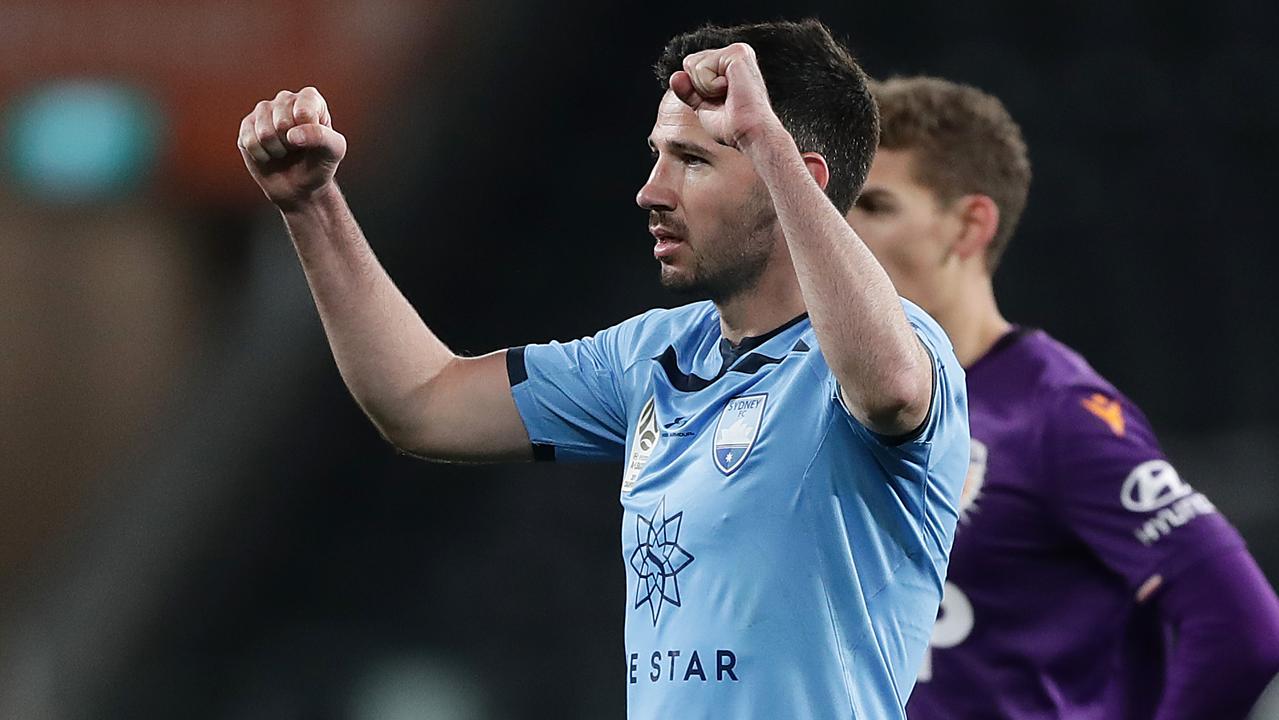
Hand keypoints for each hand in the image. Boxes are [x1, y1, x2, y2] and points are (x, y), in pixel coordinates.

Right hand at [237, 87, 346, 210]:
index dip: (308, 133)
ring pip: (264, 132)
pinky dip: (262, 155)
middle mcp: (285, 99)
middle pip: (282, 122)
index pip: (304, 112)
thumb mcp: (334, 150)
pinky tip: (269, 154)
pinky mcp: (247, 125)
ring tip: (285, 151)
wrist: (300, 187)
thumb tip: (291, 134)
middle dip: (291, 144)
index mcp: (310, 99)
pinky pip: (249, 141)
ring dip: (277, 150)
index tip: (314, 141)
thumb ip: (321, 136)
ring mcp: (264, 110)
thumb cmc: (319, 164)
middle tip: (297, 148)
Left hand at [670, 43, 783, 148]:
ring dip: (705, 89)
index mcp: (729, 63)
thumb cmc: (733, 126)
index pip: (692, 67)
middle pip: (690, 63)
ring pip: (693, 64)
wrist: (750, 133)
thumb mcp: (703, 107)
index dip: (698, 90)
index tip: (721, 102)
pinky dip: (710, 86)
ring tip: (729, 96)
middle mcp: (735, 52)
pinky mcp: (737, 53)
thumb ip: (689, 91)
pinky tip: (730, 90)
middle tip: (724, 100)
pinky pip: (702, 68)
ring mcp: (737, 50)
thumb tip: (675, 76)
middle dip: (699, 88)